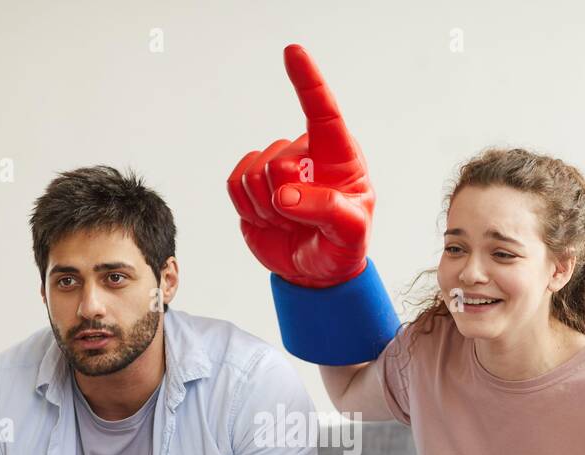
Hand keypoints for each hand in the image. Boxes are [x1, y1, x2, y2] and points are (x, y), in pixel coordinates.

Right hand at [226, 43, 372, 287]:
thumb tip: (285, 195)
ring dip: (267, 209)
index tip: (292, 52)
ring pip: (254, 174)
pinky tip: (268, 218)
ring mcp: (276, 165)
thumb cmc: (342, 246)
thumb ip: (326, 211)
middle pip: (280, 162)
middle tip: (305, 223)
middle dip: (287, 201)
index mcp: (339, 155)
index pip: (323, 112)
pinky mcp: (250, 182)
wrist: (315, 272)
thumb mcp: (350, 233)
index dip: (308, 82)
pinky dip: (247, 209)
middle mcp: (306, 152)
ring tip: (289, 222)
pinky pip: (234, 184)